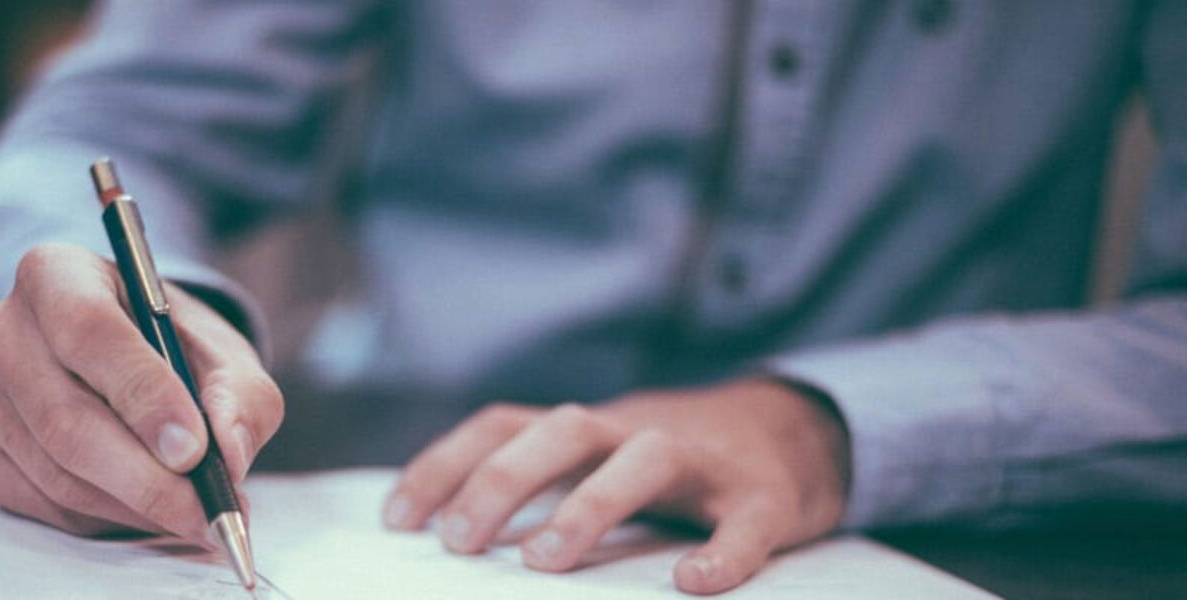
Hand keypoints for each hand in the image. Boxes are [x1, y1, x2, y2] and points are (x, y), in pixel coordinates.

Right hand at [0, 243, 282, 539]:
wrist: (124, 363)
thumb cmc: (172, 350)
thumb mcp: (223, 355)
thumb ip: (239, 396)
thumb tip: (228, 452)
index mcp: (56, 273)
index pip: (88, 330)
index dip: (142, 393)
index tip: (194, 449)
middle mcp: (0, 328)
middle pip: (65, 417)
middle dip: (146, 478)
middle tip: (206, 511)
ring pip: (56, 471)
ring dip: (133, 506)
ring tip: (192, 515)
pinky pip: (40, 502)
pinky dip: (103, 518)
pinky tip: (145, 509)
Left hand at [384, 378, 849, 594]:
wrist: (797, 431)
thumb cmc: (673, 464)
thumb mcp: (598, 460)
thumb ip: (540, 485)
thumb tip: (452, 535)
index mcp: (588, 430)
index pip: (503, 425)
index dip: (445, 465)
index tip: (398, 520)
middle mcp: (636, 431)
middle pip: (563, 430)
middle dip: (503, 480)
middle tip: (459, 542)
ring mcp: (704, 461)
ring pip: (644, 458)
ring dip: (589, 504)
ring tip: (544, 561)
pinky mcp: (766, 496)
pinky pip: (745, 521)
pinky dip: (723, 551)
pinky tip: (693, 583)